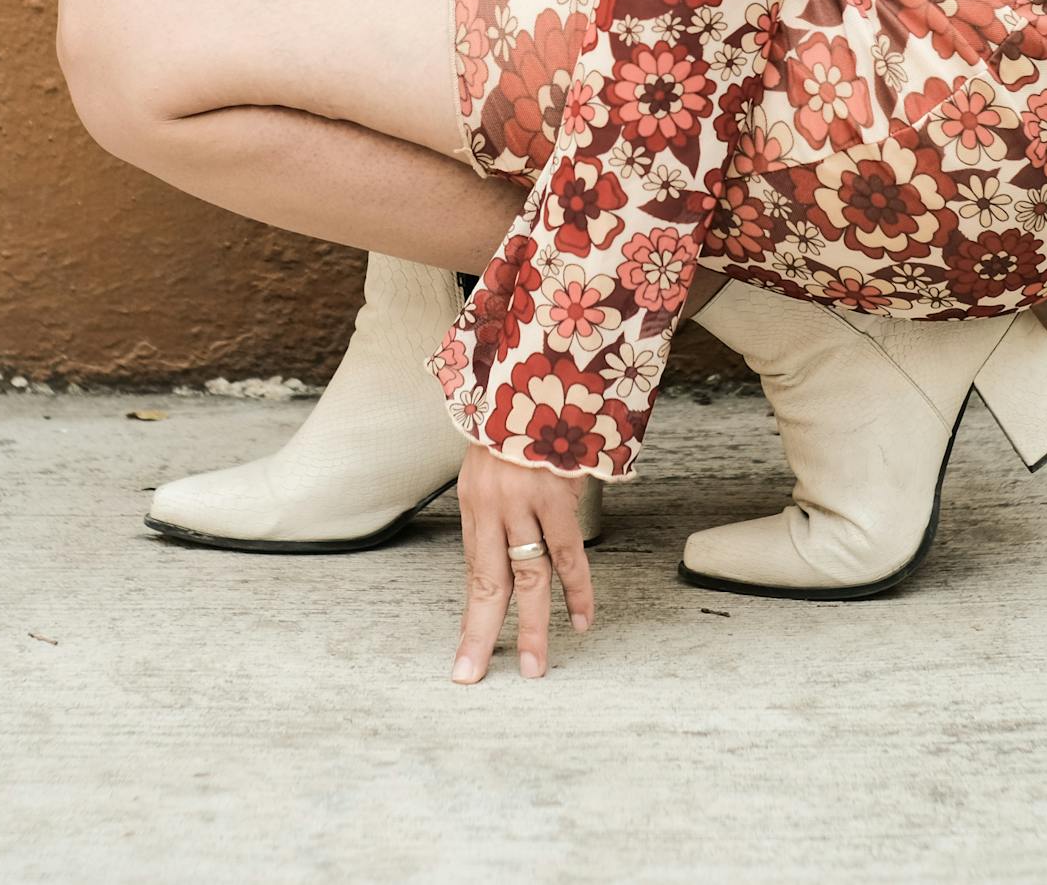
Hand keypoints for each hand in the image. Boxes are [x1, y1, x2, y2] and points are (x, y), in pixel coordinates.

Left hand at [450, 443, 593, 682]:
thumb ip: (500, 505)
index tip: (465, 657)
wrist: (543, 371)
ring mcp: (524, 502)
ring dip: (534, 625)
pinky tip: (581, 621)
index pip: (472, 572)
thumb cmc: (520, 419)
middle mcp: (492, 506)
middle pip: (487, 583)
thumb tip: (508, 549)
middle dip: (481, 634)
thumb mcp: (495, 459)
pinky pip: (568, 553)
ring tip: (536, 666)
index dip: (471, 616)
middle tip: (473, 675)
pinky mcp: (557, 495)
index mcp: (473, 500)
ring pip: (529, 577)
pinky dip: (578, 589)